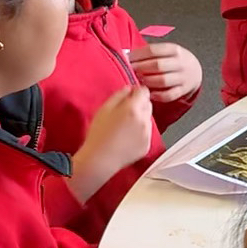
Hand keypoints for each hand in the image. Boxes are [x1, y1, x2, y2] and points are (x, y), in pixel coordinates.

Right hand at [70, 85, 152, 201]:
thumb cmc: (98, 134)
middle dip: (139, 105)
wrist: (100, 159)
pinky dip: (140, 133)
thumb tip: (129, 89)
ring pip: (148, 119)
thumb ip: (119, 95)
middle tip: (124, 113)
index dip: (137, 92)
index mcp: (133, 108)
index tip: (131, 95)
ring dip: (140, 119)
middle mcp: (144, 120)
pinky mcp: (147, 145)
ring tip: (124, 127)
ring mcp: (147, 133)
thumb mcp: (104, 109)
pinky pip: (147, 133)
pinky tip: (126, 138)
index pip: (144, 91)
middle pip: (148, 104)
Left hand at [128, 42, 201, 104]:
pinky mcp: (183, 90)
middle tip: (131, 70)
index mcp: (174, 50)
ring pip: (163, 80)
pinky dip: (157, 95)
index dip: (138, 55)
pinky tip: (149, 93)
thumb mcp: (167, 50)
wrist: (194, 70)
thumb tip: (127, 55)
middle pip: (157, 65)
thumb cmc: (174, 60)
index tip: (128, 59)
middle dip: (141, 68)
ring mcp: (183, 77)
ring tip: (139, 80)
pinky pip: (169, 95)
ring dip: (148, 81)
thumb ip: (150, 52)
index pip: (153, 50)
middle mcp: (180, 63)